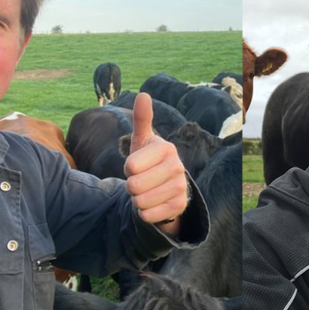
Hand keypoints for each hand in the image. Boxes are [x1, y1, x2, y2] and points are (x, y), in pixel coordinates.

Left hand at [124, 93, 188, 234]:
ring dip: (137, 200)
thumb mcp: (142, 141)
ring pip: (140, 201)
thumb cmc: (149, 161)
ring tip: (147, 192)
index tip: (137, 166)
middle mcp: (178, 167)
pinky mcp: (180, 206)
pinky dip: (144, 213)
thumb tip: (143, 94)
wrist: (166, 188)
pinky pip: (148, 215)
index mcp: (167, 149)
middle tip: (141, 181)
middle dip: (131, 187)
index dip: (128, 168)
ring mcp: (180, 187)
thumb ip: (142, 119)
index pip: (131, 166)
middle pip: (134, 185)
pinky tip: (153, 204)